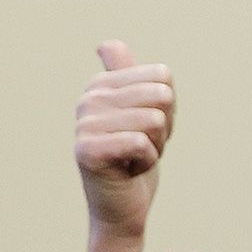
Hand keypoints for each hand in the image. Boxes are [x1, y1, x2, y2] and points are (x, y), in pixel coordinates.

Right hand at [75, 41, 174, 237]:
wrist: (123, 208)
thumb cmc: (136, 160)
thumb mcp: (142, 113)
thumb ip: (130, 76)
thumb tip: (106, 44)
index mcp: (101, 84)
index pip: (163, 76)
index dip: (168, 109)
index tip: (147, 129)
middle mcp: (87, 98)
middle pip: (161, 95)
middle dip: (164, 128)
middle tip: (143, 146)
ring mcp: (84, 123)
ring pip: (153, 120)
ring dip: (156, 146)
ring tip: (135, 158)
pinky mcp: (87, 150)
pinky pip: (141, 143)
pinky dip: (147, 162)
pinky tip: (128, 171)